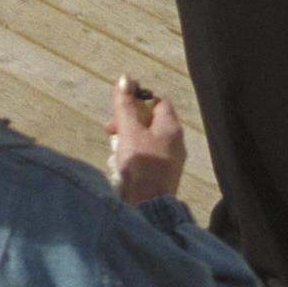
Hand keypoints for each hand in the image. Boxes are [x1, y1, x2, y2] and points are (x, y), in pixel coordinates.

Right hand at [107, 75, 185, 204]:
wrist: (148, 207)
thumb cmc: (140, 166)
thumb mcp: (128, 131)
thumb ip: (124, 106)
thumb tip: (124, 78)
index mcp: (171, 127)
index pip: (158, 101)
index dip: (138, 99)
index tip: (121, 107)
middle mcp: (176, 142)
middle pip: (150, 121)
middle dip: (128, 122)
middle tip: (111, 130)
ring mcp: (171, 160)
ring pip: (147, 140)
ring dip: (128, 140)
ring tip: (115, 151)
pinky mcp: (164, 175)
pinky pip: (147, 157)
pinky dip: (133, 156)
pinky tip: (122, 166)